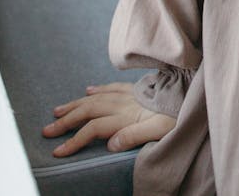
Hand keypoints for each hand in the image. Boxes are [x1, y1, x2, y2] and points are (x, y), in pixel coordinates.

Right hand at [42, 81, 175, 155]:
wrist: (191, 90)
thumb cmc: (177, 115)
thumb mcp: (159, 130)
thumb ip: (134, 136)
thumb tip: (109, 144)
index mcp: (127, 116)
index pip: (94, 129)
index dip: (74, 139)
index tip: (58, 151)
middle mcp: (124, 103)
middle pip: (89, 111)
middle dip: (66, 121)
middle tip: (47, 130)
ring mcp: (130, 94)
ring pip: (96, 97)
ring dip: (76, 104)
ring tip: (58, 110)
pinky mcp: (137, 88)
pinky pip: (113, 86)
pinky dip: (98, 89)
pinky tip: (88, 89)